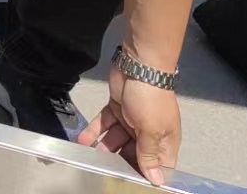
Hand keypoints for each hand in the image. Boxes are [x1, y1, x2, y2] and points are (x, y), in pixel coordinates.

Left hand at [78, 63, 180, 185]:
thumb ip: (150, 154)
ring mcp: (131, 120)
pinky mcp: (116, 108)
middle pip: (135, 154)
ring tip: (89, 158)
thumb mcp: (152, 130)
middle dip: (122, 162)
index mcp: (164, 140)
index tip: (132, 182)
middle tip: (104, 171)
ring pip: (117, 140)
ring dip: (104, 148)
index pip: (159, 165)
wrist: (138, 65)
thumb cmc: (150, 99)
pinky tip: (82, 141)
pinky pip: (105, 124)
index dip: (148, 174)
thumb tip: (157, 180)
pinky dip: (94, 132)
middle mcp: (149, 133)